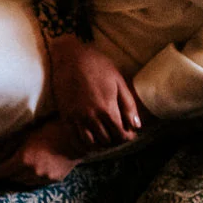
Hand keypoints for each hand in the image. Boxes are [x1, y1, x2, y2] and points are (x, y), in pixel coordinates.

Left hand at [0, 118, 85, 187]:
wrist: (76, 137)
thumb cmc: (49, 130)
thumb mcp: (26, 134)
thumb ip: (9, 147)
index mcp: (23, 160)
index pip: (1, 171)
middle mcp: (32, 172)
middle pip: (11, 178)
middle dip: (6, 172)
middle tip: (5, 165)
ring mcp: (43, 178)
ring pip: (23, 182)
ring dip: (18, 176)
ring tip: (18, 167)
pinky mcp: (53, 180)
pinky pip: (36, 183)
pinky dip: (31, 177)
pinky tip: (32, 169)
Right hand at [45, 32, 142, 149]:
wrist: (70, 57)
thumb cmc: (98, 65)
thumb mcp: (118, 81)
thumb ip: (128, 105)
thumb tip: (137, 126)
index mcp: (107, 108)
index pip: (121, 134)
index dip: (127, 137)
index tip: (129, 134)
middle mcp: (92, 117)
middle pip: (107, 141)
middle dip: (115, 141)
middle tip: (117, 135)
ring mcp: (77, 118)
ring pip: (91, 144)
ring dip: (100, 144)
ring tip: (104, 138)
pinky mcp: (65, 117)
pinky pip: (74, 139)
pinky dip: (83, 145)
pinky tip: (89, 142)